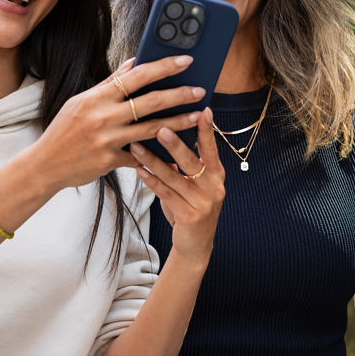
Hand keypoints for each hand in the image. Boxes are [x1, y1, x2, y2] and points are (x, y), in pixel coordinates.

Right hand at [28, 55, 207, 191]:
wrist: (46, 164)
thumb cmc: (65, 130)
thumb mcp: (82, 101)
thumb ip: (110, 83)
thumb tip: (134, 62)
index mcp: (96, 96)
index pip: (136, 75)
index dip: (163, 66)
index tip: (185, 60)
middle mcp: (103, 116)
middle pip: (150, 101)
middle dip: (180, 94)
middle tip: (200, 90)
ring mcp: (107, 140)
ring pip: (152, 129)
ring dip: (179, 122)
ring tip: (197, 116)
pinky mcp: (110, 161)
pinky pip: (141, 156)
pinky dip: (158, 152)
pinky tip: (177, 149)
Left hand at [128, 110, 223, 262]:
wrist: (195, 245)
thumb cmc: (191, 207)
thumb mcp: (194, 185)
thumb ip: (185, 165)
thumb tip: (167, 134)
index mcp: (217, 175)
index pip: (212, 149)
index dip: (207, 130)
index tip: (203, 110)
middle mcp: (214, 187)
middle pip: (193, 161)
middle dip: (176, 144)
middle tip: (161, 127)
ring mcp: (204, 203)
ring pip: (174, 177)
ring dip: (154, 161)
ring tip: (137, 146)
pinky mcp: (190, 216)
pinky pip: (166, 194)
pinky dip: (151, 181)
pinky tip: (138, 170)